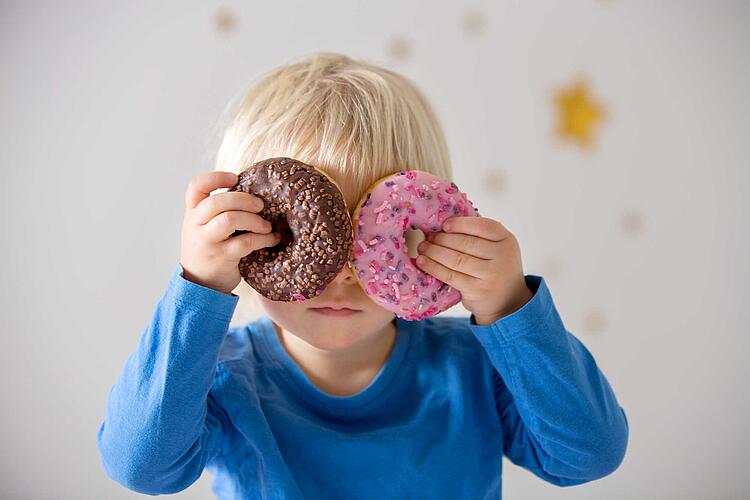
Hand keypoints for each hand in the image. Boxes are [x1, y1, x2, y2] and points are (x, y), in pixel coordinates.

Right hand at [179, 171, 279, 294]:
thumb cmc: (210, 249)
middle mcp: (195, 225)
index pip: (195, 187)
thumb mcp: (205, 227)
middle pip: (216, 202)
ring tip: (267, 226)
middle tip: (260, 205)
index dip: (215, 178)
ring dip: (254, 220)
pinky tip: (272, 239)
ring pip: (229, 220)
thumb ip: (218, 210)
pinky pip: (245, 242)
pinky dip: (263, 239)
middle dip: (244, 199)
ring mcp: (206, 242)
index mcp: (192, 213)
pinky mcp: (221, 258)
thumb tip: (255, 193)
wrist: (200, 284)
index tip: (235, 178)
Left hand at [415, 216, 533, 325]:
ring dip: (434, 252)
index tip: (444, 225)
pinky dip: (434, 267)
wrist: (507, 301)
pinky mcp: (477, 290)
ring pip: (456, 259)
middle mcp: (502, 256)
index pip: (483, 226)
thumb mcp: (497, 248)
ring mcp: (490, 275)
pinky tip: (423, 262)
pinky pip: (450, 276)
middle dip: (442, 239)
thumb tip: (444, 225)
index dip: (461, 224)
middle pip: (466, 243)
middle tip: (428, 238)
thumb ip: (479, 236)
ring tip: (423, 248)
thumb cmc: (495, 268)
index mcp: (506, 240)